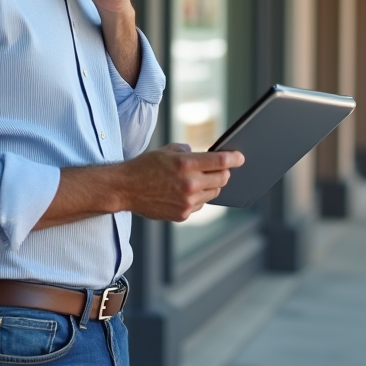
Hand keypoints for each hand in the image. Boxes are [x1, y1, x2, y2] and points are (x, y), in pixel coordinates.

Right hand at [120, 144, 244, 221]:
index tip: (240, 158)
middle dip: (224, 173)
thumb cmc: (145, 167)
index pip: (220, 161)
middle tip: (220, 170)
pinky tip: (185, 193)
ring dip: (211, 186)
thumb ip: (188, 151)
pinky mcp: (183, 214)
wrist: (125, 188)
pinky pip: (200, 205)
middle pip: (222, 179)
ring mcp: (187, 201)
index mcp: (186, 164)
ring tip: (198, 181)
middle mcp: (189, 184)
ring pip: (213, 193)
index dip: (234, 158)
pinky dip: (198, 198)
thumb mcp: (167, 150)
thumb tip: (204, 156)